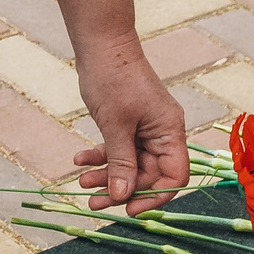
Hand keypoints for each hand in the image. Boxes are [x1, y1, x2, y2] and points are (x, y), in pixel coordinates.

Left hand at [70, 39, 186, 214]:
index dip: (154, 196)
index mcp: (170, 132)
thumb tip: (122, 196)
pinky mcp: (128, 123)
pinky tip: (79, 159)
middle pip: (147, 174)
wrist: (101, 44)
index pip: (174, 177)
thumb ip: (121, 162)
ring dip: (106, 175)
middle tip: (92, 202)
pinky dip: (100, 156)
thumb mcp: (115, 125)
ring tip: (80, 182)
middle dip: (120, 188)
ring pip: (129, 164)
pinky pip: (117, 148)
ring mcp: (145, 128)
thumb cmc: (113, 78)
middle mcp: (162, 133)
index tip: (128, 209)